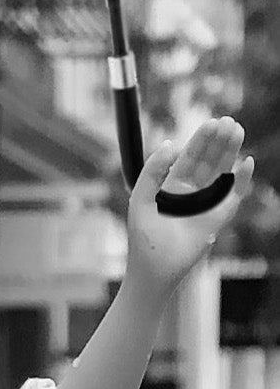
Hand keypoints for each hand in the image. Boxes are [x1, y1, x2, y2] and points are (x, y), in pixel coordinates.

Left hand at [125, 117, 253, 301]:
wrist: (153, 267)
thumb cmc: (143, 237)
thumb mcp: (141, 197)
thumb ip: (152, 170)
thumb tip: (170, 143)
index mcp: (172, 186)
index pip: (190, 157)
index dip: (201, 140)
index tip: (212, 122)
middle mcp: (192, 193)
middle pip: (209, 161)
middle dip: (219, 141)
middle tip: (229, 121)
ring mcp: (206, 204)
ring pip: (222, 173)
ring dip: (230, 153)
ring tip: (238, 131)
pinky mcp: (218, 218)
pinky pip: (233, 196)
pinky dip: (242, 181)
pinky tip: (247, 163)